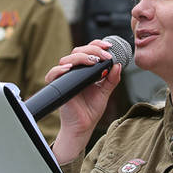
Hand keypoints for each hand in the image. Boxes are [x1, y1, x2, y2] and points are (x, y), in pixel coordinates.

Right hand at [45, 40, 122, 162]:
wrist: (83, 126)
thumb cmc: (91, 110)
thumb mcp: (105, 92)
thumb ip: (112, 79)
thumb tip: (118, 65)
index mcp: (85, 70)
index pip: (88, 51)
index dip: (97, 45)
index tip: (109, 47)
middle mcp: (74, 71)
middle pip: (78, 51)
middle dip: (93, 50)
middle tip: (105, 56)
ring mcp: (66, 78)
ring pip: (67, 59)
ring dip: (81, 57)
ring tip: (93, 62)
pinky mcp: (58, 86)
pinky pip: (53, 74)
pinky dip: (59, 70)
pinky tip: (69, 68)